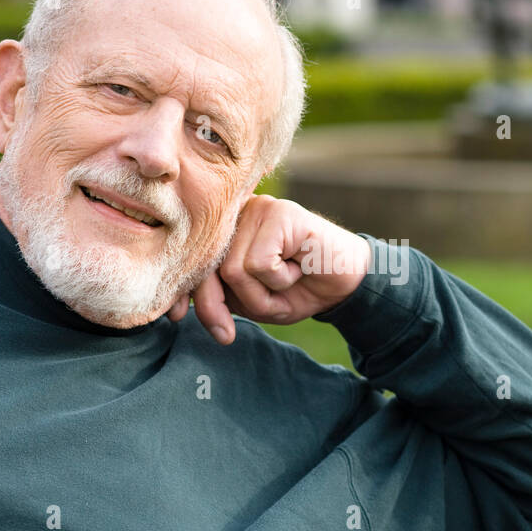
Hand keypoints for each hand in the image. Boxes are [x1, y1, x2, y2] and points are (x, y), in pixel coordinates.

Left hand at [164, 195, 370, 344]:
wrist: (347, 283)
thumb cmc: (298, 290)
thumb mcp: (251, 303)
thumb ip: (218, 300)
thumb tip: (183, 312)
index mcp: (224, 232)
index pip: (191, 265)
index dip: (188, 295)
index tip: (184, 321)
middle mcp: (236, 214)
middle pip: (207, 269)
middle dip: (224, 304)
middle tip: (261, 311)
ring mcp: (257, 209)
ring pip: (234, 270)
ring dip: (263, 292)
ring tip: (288, 279)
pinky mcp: (279, 213)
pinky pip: (259, 263)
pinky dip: (280, 278)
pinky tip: (298, 266)